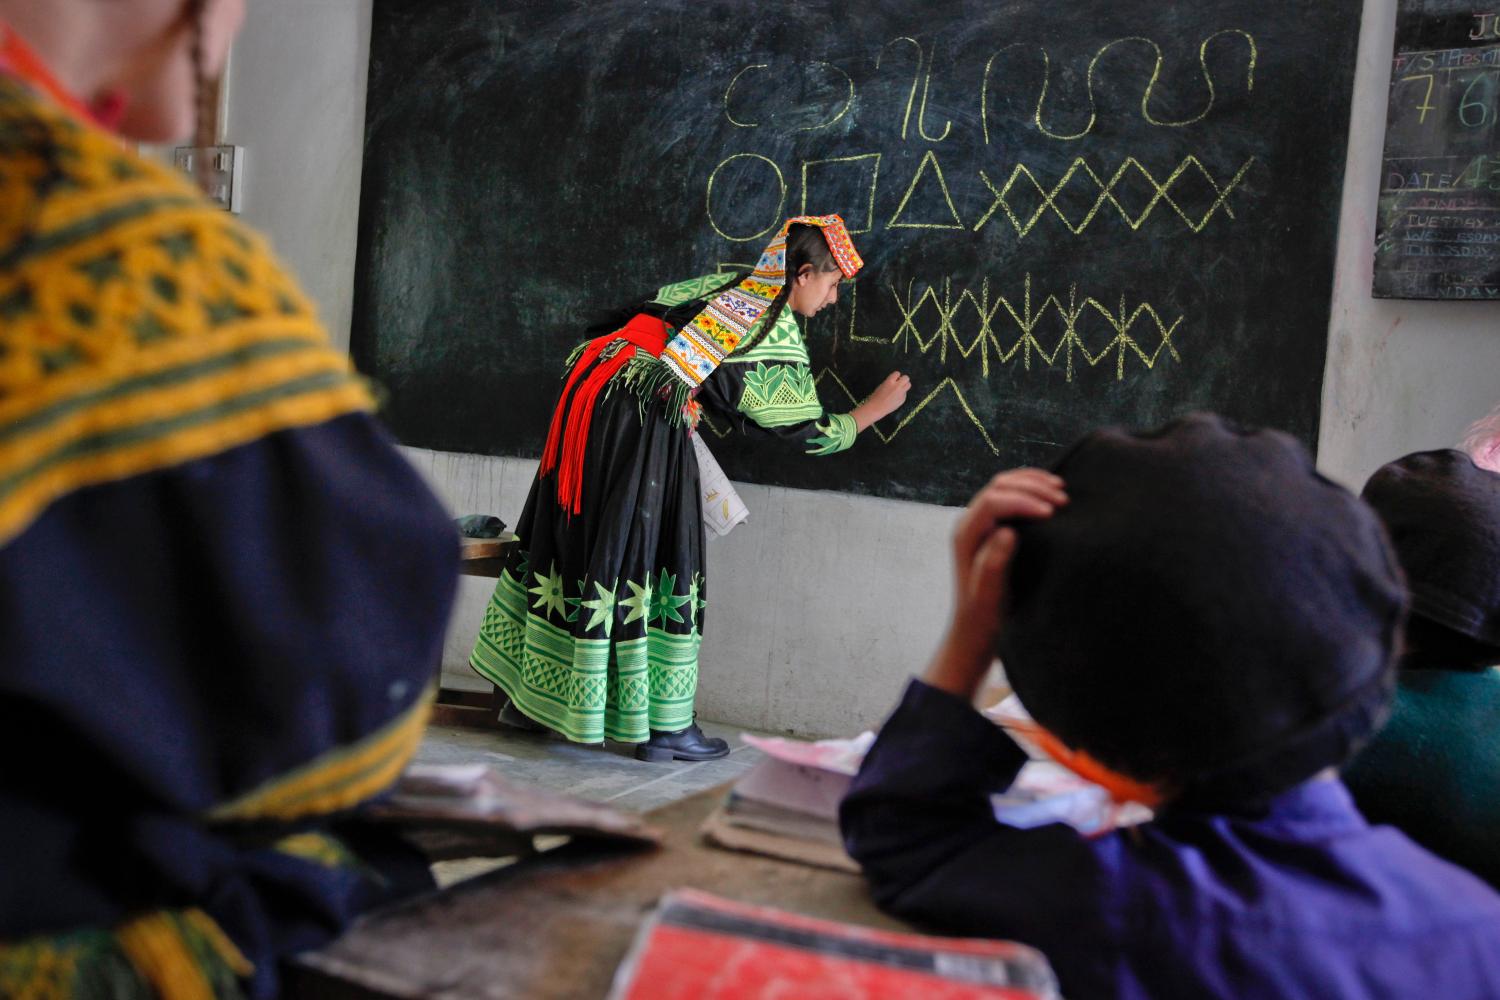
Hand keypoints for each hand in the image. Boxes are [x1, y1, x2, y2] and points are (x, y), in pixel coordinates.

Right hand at [852, 371, 911, 430]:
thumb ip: (890, 382)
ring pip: (909, 385)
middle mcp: (897, 386)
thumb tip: (897, 381)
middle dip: (903, 379)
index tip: (894, 379)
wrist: (877, 408)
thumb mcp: (882, 385)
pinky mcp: (903, 399)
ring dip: (905, 385)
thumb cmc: (876, 397)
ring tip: (899, 389)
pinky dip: (901, 395)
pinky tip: (895, 398)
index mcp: (889, 382)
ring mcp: (901, 393)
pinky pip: (905, 394)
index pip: (897, 373)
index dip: (896, 376)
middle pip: (906, 378)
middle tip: (899, 383)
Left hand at [924, 469, 1067, 699]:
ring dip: (1033, 483)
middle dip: (1032, 488)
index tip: (1051, 513)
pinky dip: (1031, 489)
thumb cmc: (985, 615)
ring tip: (1061, 491)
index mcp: (966, 535)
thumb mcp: (990, 594)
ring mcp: (981, 522)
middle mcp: (969, 523)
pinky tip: (1052, 493)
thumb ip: (994, 563)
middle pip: (999, 486)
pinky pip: (1010, 495)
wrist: (977, 628)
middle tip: (1062, 501)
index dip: (1023, 502)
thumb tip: (1007, 531)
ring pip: (1005, 485)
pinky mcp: (993, 526)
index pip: (993, 502)